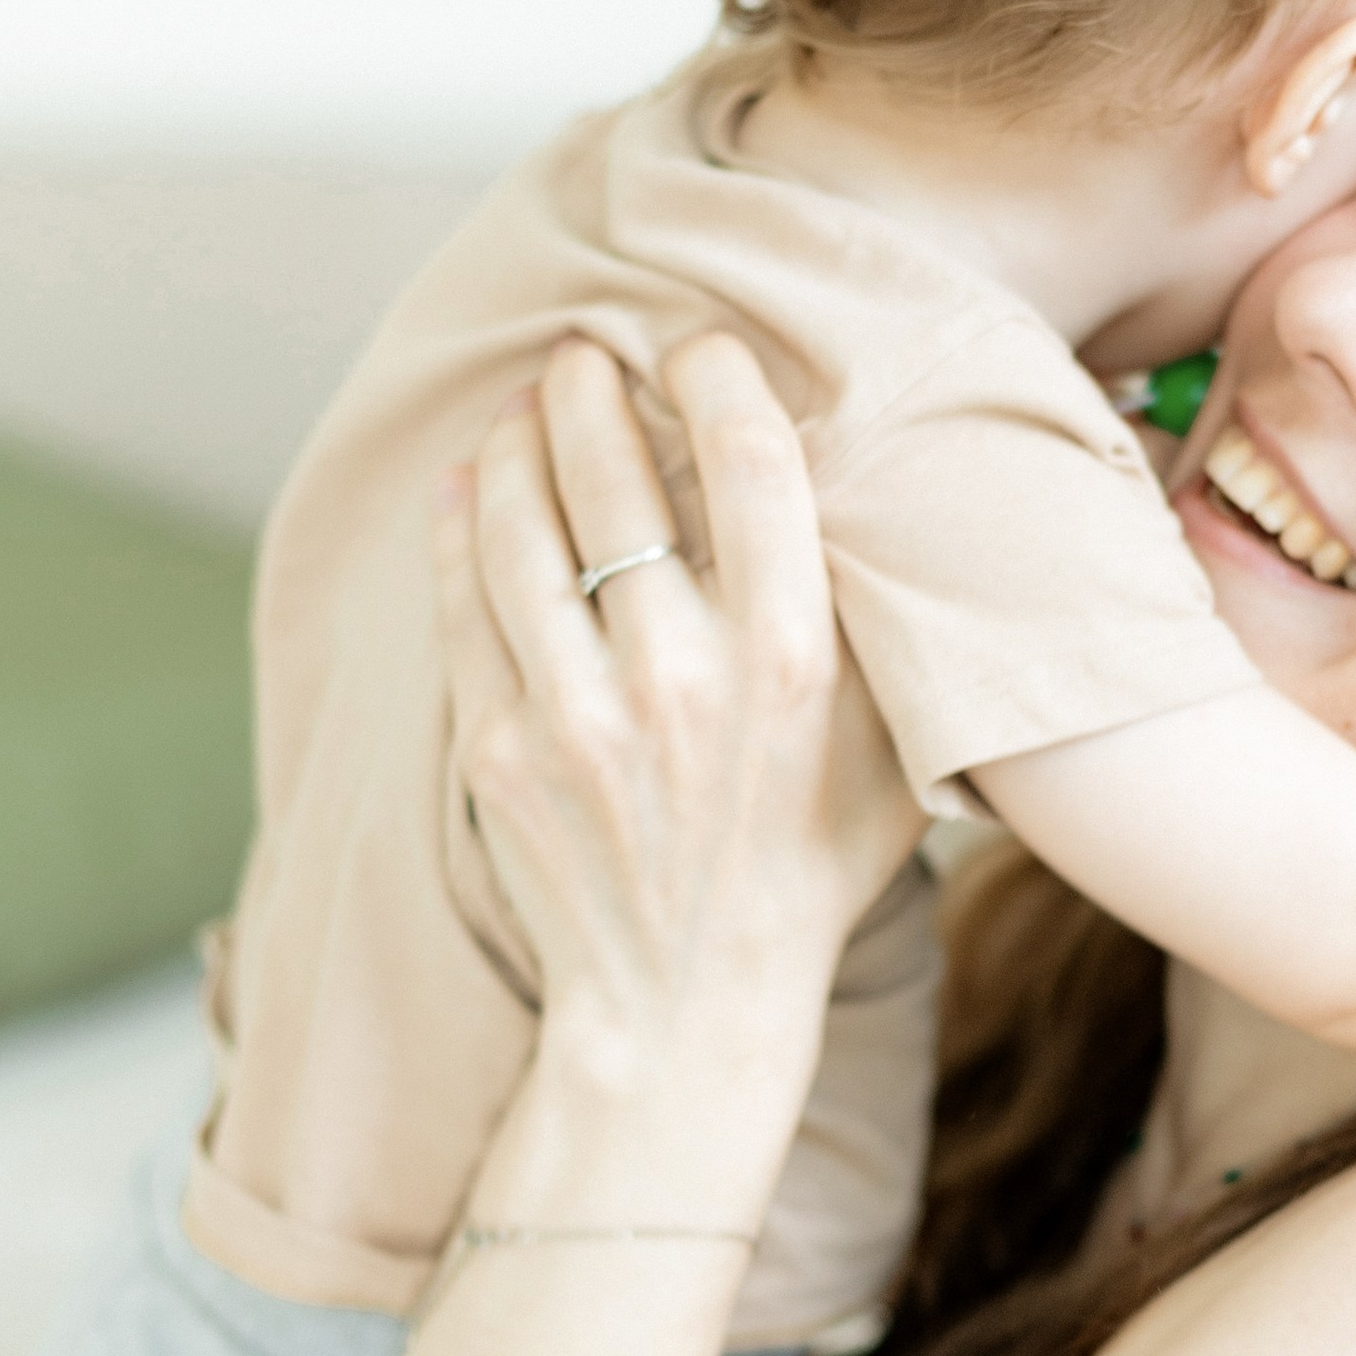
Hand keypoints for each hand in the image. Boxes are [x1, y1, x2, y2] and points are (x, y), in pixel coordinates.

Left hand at [437, 333, 919, 1127]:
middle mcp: (679, 677)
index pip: (751, 467)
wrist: (690, 1006)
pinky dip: (461, 528)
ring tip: (529, 403)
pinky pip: (466, 606)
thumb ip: (887, 631)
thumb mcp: (894, 752)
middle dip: (593, 391)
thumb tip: (885, 498)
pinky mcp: (501, 751)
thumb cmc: (809, 868)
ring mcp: (577, 715)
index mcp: (790, 663)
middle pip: (616, 476)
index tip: (703, 350)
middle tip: (587, 352)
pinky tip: (470, 482)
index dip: (718, 381)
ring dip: (520, 444)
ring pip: (524, 529)